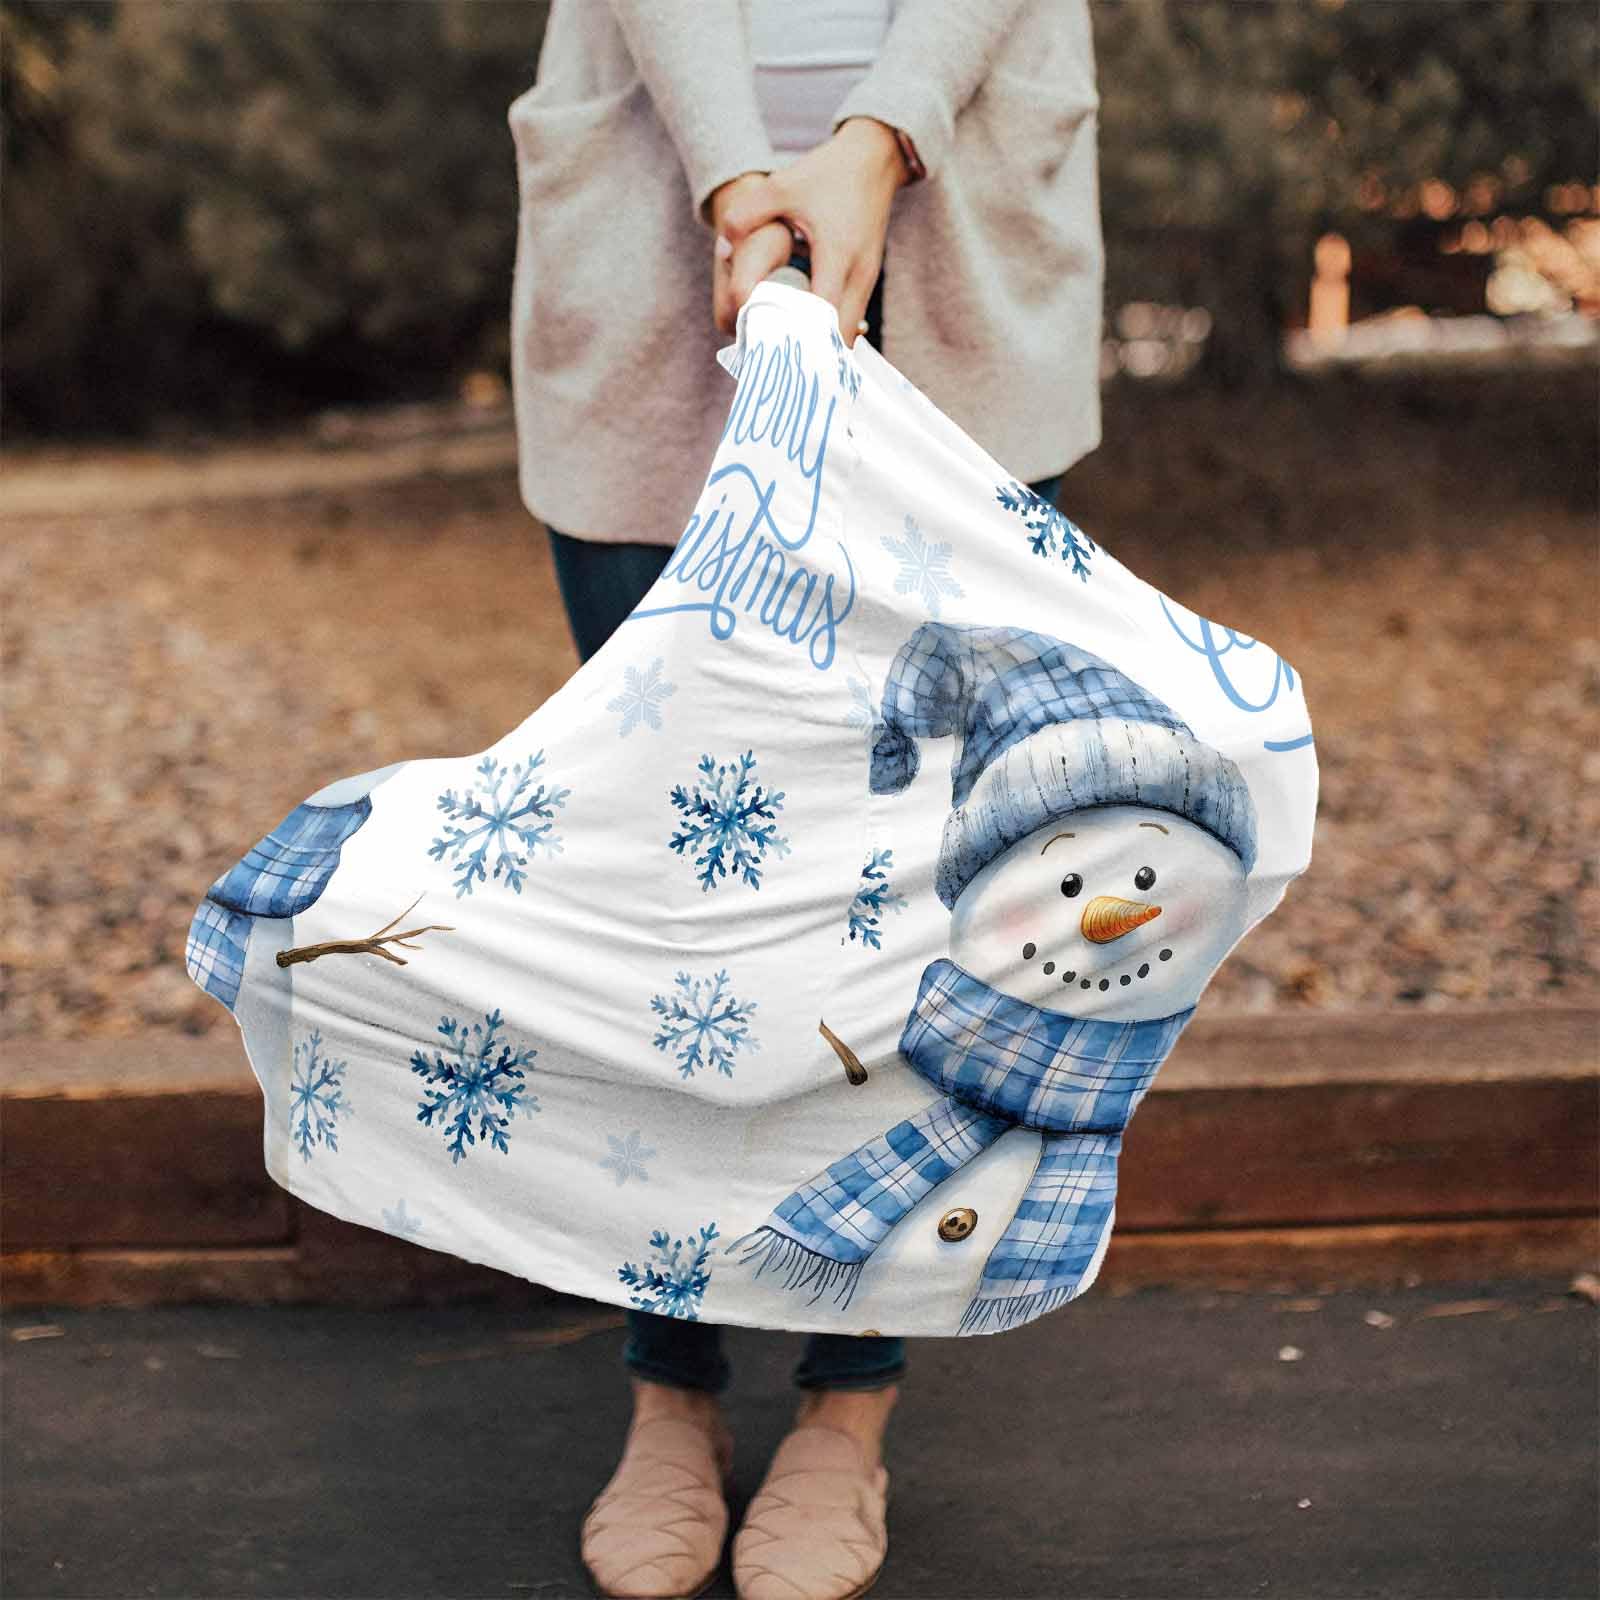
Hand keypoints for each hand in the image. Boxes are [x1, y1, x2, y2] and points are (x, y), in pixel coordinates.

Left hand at [713, 118, 908, 347]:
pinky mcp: (867, 280)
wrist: (873, 158)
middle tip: (777, 363)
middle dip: (811, 355)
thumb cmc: (828, 173)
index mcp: (838, 256)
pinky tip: (803, 333)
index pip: (823, 319)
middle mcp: (859, 275)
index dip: (801, 341)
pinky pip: (849, 320)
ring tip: (787, 353)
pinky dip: (828, 331)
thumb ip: (746, 215)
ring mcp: (867, 280)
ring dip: (820, 345)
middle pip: (839, 339)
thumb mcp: (782, 187)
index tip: (774, 355)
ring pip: (846, 333)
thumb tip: (721, 249)